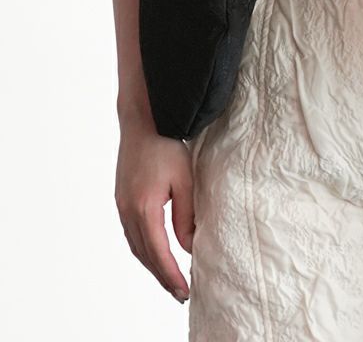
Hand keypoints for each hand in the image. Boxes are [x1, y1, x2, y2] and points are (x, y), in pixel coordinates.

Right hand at [115, 117, 194, 302]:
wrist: (143, 120)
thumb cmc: (166, 145)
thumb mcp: (184, 180)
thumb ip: (186, 215)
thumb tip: (189, 245)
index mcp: (143, 208)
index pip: (158, 252)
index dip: (171, 275)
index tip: (184, 291)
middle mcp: (128, 211)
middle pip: (144, 255)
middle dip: (162, 276)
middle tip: (180, 293)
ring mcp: (121, 205)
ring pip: (136, 246)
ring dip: (152, 264)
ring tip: (170, 279)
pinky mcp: (122, 199)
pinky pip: (132, 233)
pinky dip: (145, 249)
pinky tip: (156, 253)